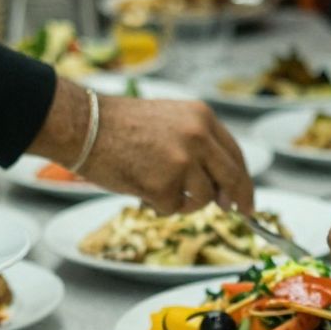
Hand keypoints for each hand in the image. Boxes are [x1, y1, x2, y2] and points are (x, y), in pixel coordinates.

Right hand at [80, 96, 252, 214]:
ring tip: (156, 184)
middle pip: (232, 180)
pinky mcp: (164, 184)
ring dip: (183, 201)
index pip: (235, 155)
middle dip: (235, 200)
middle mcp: (199, 137)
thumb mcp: (171, 121)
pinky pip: (172, 208)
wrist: (83, 124)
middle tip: (233, 211)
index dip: (243, 181)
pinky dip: (158, 204)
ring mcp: (183, 161)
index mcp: (202, 118)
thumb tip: (221, 186)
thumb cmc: (120, 125)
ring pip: (202, 199)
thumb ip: (198, 145)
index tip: (246, 199)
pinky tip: (140, 186)